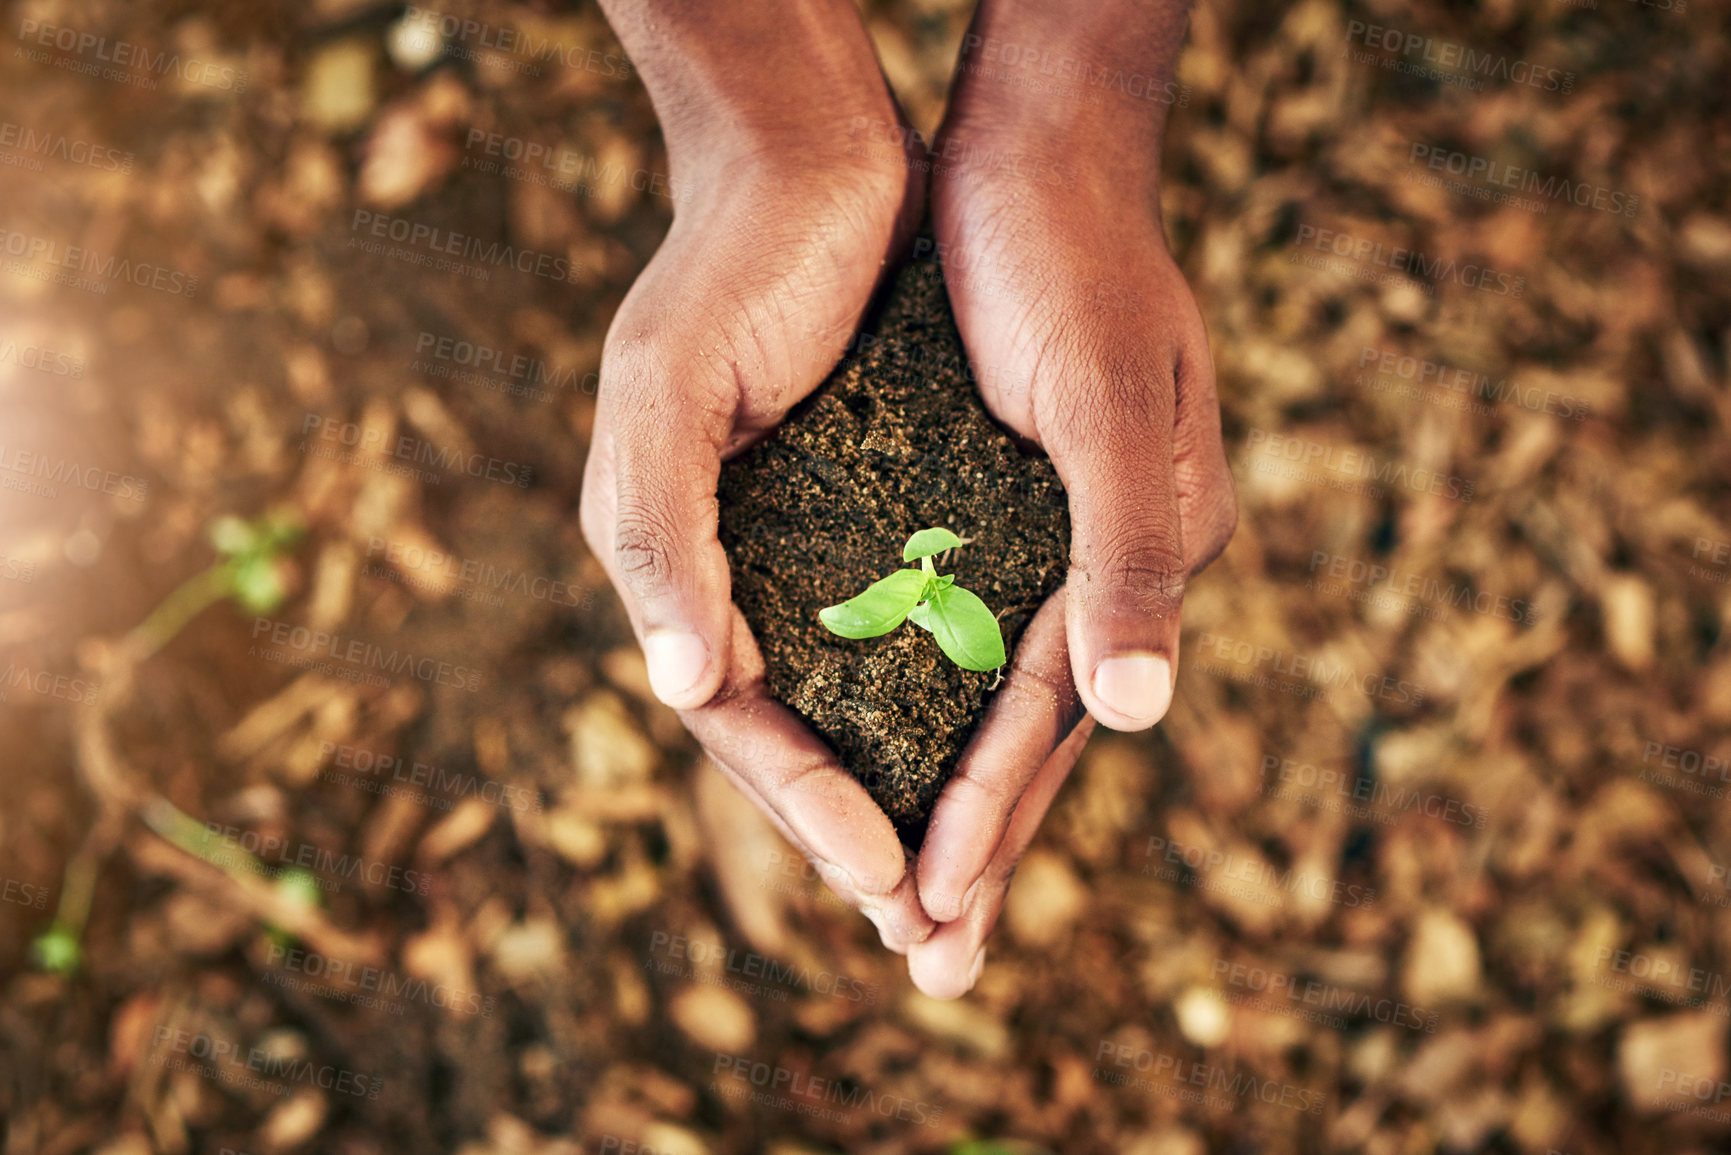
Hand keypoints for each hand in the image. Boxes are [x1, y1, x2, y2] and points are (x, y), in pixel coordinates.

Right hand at [581, 0, 936, 950]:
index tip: (890, 882)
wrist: (812, 161)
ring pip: (874, 702)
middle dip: (870, 843)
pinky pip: (925, 630)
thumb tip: (677, 690)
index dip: (810, 806)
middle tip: (935, 950)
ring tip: (974, 892)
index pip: (743, 723)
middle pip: (811, 737)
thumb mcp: (664, 394)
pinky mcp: (891, 507)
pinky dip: (959, 698)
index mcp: (685, 566)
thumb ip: (661, 538)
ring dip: (923, 793)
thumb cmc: (727, 271)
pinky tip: (1005, 751)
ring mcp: (820, 548)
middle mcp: (750, 574)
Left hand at [906, 0, 1235, 996]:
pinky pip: (963, 627)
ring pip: (992, 697)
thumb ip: (1127, 560)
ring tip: (910, 897)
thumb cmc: (1072, 264)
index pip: (1049, 720)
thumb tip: (1138, 718)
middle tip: (929, 969)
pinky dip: (929, 700)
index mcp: (1140, 554)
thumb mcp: (1110, 407)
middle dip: (976, 848)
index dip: (987, 815)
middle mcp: (1100, 559)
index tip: (925, 912)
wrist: (1037, 150)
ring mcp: (1051, 534)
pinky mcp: (999, 498)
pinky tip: (891, 745)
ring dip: (953, 794)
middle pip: (1028, 735)